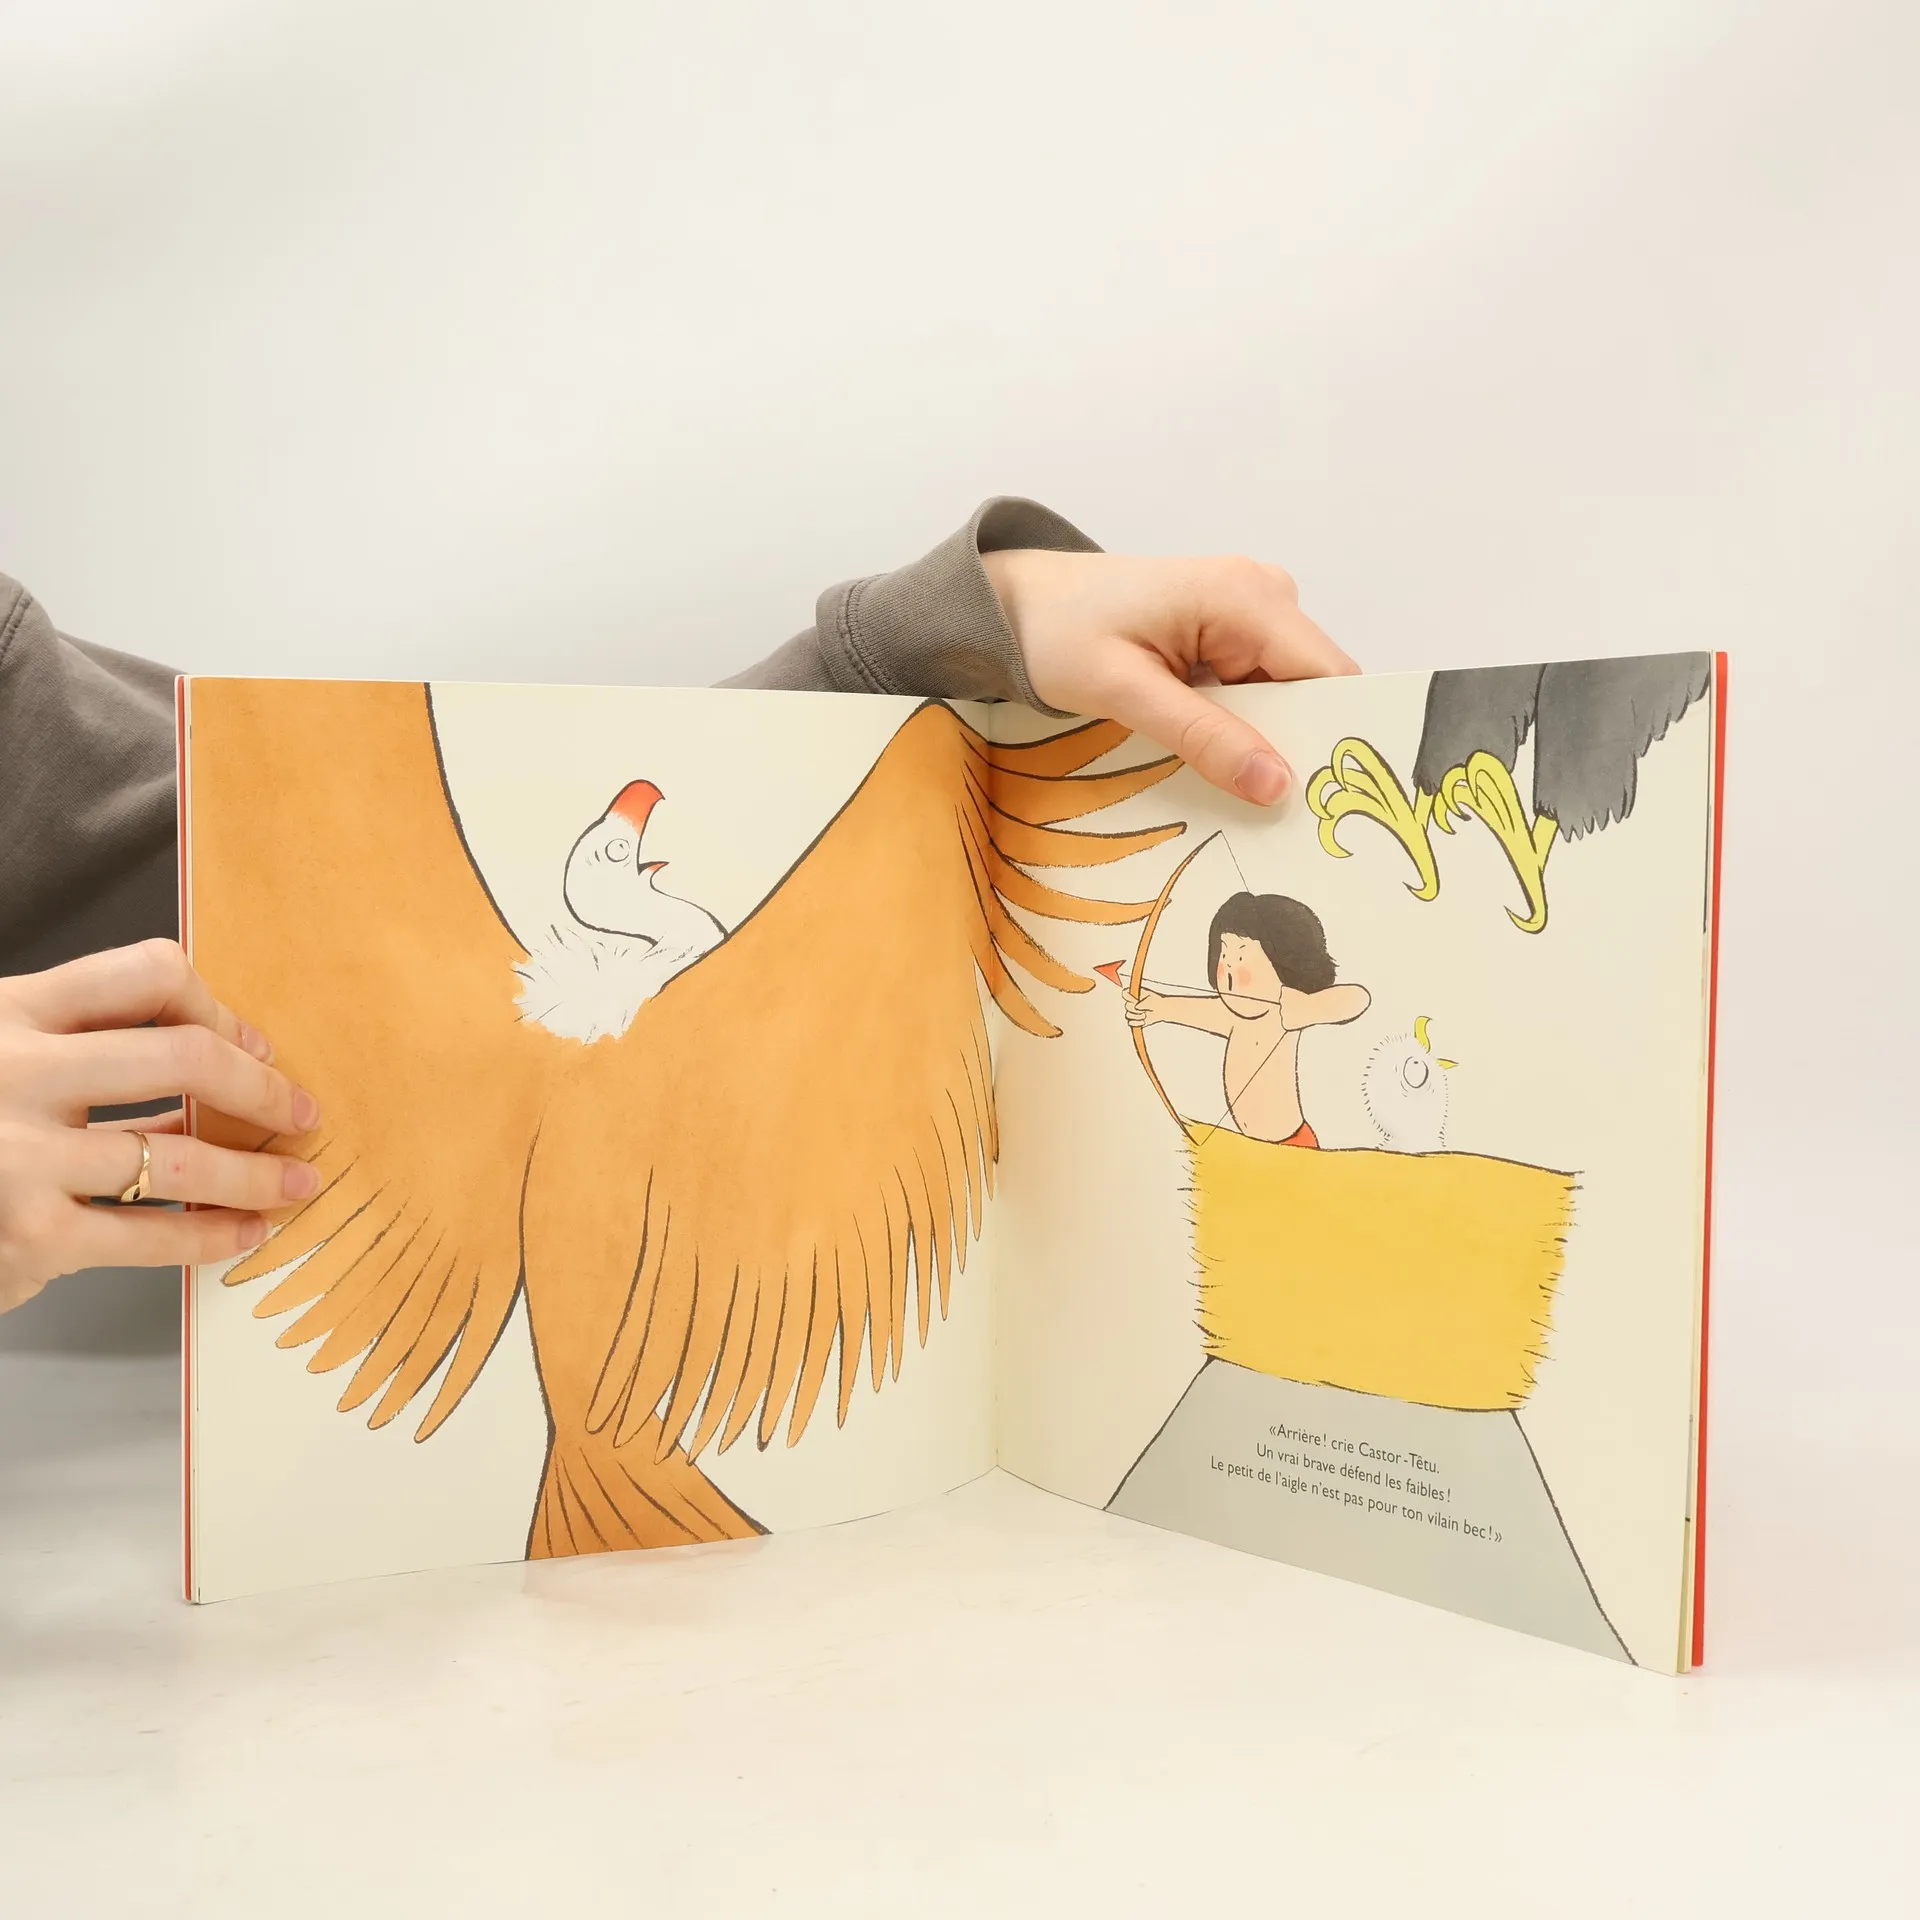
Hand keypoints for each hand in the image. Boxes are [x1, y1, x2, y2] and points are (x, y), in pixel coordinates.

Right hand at [0, 940, 321, 1315]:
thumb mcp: (10, 1060)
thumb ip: (91, 1053)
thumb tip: (229, 1062)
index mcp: (14, 1011)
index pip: (147, 973)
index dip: (219, 1008)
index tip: (256, 1046)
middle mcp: (15, 1070)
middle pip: (184, 1057)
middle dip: (263, 1090)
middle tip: (302, 1115)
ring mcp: (20, 1154)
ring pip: (182, 1155)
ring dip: (256, 1174)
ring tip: (295, 1185)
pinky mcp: (30, 1232)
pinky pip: (151, 1232)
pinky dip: (212, 1234)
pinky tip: (243, 1231)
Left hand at [982, 548, 1358, 804]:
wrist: (1014, 600)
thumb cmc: (1056, 633)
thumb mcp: (1124, 691)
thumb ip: (1203, 737)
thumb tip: (1277, 786)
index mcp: (1247, 596)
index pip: (1328, 676)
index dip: (1336, 737)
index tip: (1327, 806)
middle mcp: (1263, 594)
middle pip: (1314, 688)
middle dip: (1298, 747)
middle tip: (1281, 819)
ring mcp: (1249, 611)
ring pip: (1288, 694)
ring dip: (1269, 743)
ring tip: (1247, 799)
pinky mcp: (1229, 632)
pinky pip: (1258, 689)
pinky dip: (1245, 728)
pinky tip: (1222, 764)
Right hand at [1124, 990, 1168, 1027]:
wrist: (1161, 1010)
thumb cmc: (1156, 1001)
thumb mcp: (1151, 999)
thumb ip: (1143, 1002)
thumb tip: (1136, 1007)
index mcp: (1134, 994)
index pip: (1125, 993)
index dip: (1128, 997)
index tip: (1135, 1000)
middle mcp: (1131, 1002)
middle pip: (1127, 1006)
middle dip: (1135, 1009)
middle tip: (1143, 1010)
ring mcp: (1132, 1011)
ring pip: (1128, 1015)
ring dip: (1137, 1017)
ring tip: (1145, 1016)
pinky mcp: (1134, 1020)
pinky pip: (1130, 1023)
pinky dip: (1137, 1023)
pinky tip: (1143, 1021)